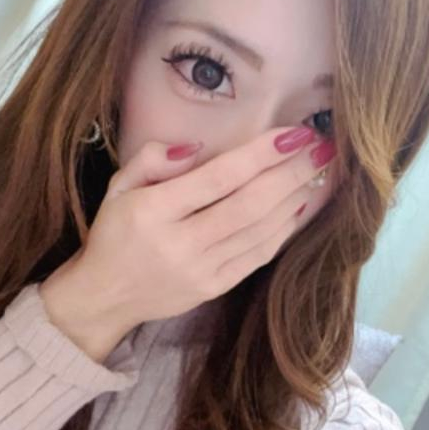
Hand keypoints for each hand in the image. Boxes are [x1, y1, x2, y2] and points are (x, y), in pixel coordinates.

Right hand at [40, 127, 332, 360]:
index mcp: (153, 212)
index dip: (260, 155)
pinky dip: (283, 229)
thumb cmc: (114, 233)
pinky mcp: (214, 288)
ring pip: (260, 231)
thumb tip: (198, 147)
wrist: (106, 296)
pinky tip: (299, 205)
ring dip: (295, 197)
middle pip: (249, 205)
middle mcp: (181, 243)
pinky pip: (258, 256)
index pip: (218, 178)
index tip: (294, 133)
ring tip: (319, 171)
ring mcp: (201, 271)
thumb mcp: (117, 186)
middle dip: (291, 173)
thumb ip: (151, 159)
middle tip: (322, 148)